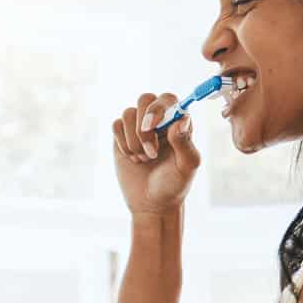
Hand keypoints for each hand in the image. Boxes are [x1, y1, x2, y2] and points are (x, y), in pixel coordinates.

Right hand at [112, 92, 201, 214]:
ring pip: (128, 113)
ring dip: (134, 140)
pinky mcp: (122, 136)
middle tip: (150, 152)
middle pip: (145, 99)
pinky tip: (133, 158)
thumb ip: (185, 143)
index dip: (159, 108)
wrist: (151, 203)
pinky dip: (123, 143)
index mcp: (178, 122)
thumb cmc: (174, 184)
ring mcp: (138, 126)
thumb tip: (180, 120)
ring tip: (144, 159)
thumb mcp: (186, 166)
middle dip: (143, 127)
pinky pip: (116, 125)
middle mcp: (159, 120)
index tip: (154, 127)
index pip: (168, 99)